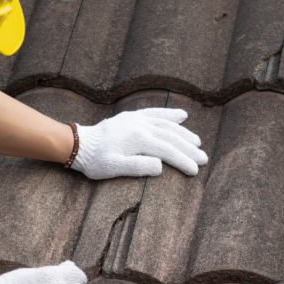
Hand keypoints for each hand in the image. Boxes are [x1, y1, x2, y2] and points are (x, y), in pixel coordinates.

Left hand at [70, 108, 207, 179]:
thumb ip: (137, 167)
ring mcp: (137, 119)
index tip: (195, 171)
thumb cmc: (95, 160)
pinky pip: (155, 113)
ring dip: (184, 133)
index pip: (168, 150)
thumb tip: (161, 165)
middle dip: (189, 148)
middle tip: (204, 159)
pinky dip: (170, 114)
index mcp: (139, 139)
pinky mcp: (132, 117)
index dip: (183, 160)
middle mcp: (141, 125)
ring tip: (197, 142)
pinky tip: (182, 116)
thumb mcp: (113, 168)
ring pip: (167, 124)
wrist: (79, 144)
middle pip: (171, 137)